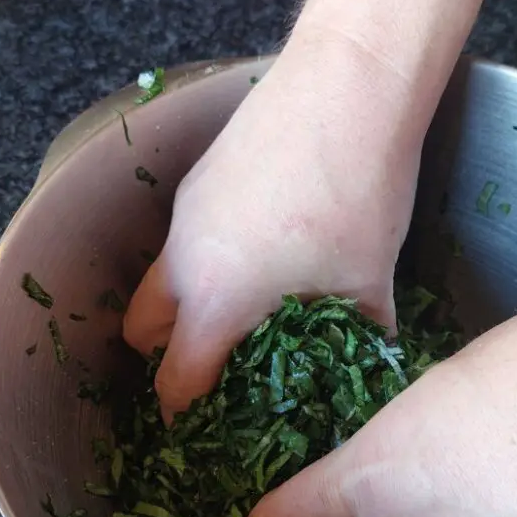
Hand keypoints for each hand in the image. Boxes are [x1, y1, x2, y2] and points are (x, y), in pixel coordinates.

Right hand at [123, 36, 427, 419]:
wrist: (347, 88)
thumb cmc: (358, 197)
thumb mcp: (369, 284)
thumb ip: (363, 342)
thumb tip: (375, 372)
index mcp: (213, 303)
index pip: (174, 383)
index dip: (186, 416)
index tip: (208, 428)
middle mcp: (181, 262)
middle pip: (141, 332)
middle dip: (169, 358)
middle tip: (221, 366)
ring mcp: (184, 215)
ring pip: (159, 280)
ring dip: (185, 305)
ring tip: (244, 306)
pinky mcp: (197, 179)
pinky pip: (183, 240)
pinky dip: (205, 260)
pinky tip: (262, 246)